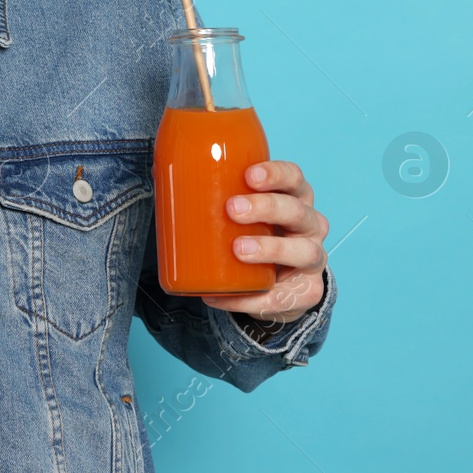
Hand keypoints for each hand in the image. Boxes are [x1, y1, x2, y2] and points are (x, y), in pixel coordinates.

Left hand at [200, 160, 327, 324]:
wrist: (274, 282)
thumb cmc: (252, 233)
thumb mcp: (240, 211)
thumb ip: (212, 193)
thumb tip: (161, 174)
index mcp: (293, 198)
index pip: (293, 178)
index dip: (276, 173)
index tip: (248, 174)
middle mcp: (309, 225)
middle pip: (298, 211)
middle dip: (266, 207)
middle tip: (232, 209)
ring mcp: (312, 258)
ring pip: (305, 251)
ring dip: (271, 248)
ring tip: (239, 249)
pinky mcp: (308, 292)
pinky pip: (285, 296)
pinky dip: (254, 298)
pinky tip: (225, 296)